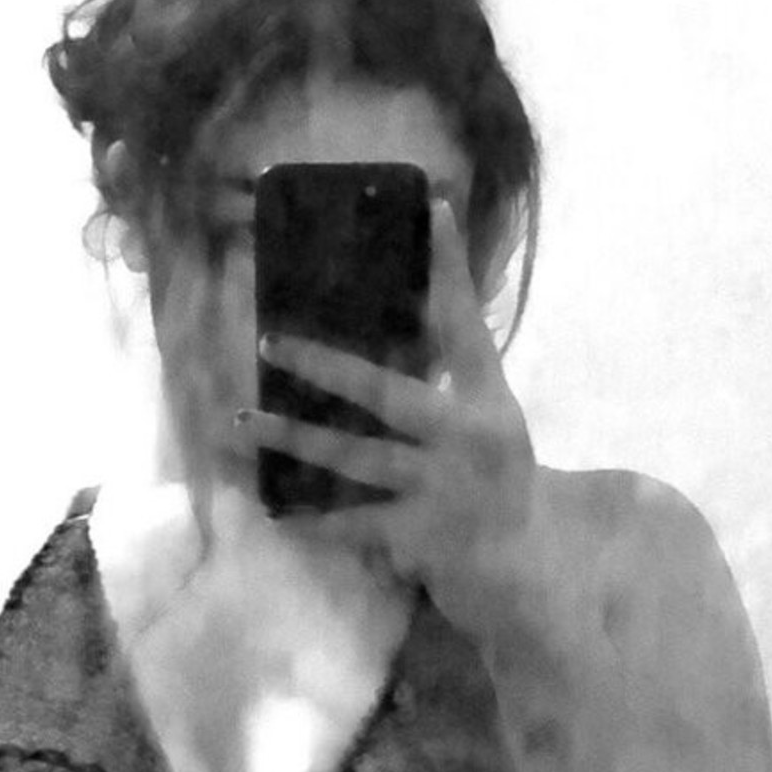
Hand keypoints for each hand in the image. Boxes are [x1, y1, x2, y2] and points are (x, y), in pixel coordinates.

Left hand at [233, 199, 536, 602]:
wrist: (526, 565)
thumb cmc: (497, 482)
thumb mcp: (489, 421)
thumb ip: (451, 379)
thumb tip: (399, 321)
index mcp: (486, 399)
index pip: (467, 321)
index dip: (450, 265)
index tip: (432, 206)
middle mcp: (466, 436)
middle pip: (386, 392)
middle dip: (322, 366)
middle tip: (268, 339)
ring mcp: (441, 487)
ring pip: (354, 457)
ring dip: (294, 440)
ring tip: (245, 421)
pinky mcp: (420, 534)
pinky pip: (352, 522)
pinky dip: (312, 520)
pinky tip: (272, 512)